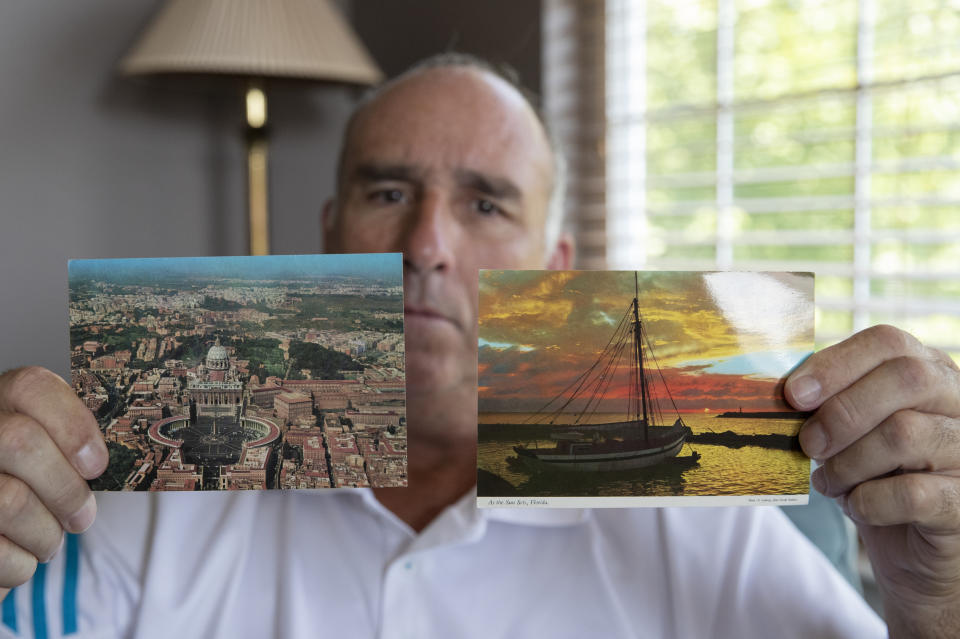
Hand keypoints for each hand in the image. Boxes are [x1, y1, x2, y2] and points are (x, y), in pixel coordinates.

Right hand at [0, 367, 106, 600]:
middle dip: (66, 490)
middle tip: (83, 517)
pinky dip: (21, 564)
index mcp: (3, 402)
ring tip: (50, 539)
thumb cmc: (36, 488)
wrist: (0, 531)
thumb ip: (75, 446)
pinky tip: (22, 554)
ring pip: (10, 501)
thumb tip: (134, 453)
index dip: (72, 425)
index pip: (32, 386)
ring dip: (46, 534)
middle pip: (21, 443)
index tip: (97, 465)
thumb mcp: (54, 455)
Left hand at [785, 325, 959, 637]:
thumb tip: (785, 389)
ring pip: (904, 433)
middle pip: (905, 378)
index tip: (793, 394)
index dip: (835, 363)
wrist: (912, 551)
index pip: (888, 342)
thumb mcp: (848, 433)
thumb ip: (826, 403)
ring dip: (848, 463)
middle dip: (841, 412)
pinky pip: (913, 493)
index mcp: (927, 372)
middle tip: (808, 444)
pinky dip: (869, 501)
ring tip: (831, 482)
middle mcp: (958, 403)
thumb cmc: (874, 478)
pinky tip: (857, 506)